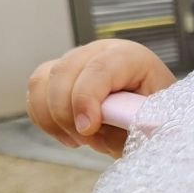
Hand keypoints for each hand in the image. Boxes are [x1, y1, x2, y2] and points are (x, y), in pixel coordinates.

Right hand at [26, 40, 176, 157]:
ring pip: (43, 81)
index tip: (87, 130)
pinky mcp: (59, 77)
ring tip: (80, 140)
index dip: (86, 99)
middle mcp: (99, 52)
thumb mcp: (157, 124)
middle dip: (67, 114)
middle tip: (88, 140)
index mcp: (130, 58)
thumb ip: (132, 125)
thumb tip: (98, 130)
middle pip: (64, 72)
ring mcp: (76, 62)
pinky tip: (68, 135)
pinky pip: (36, 92)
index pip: (99, 69)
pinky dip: (44, 118)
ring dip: (53, 118)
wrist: (153, 117)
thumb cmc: (158, 118)